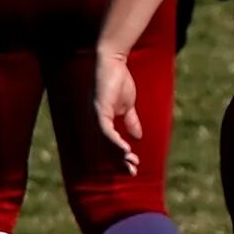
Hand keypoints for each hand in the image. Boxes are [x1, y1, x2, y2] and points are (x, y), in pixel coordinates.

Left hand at [93, 48, 141, 175]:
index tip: (133, 167)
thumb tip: (137, 136)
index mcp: (102, 122)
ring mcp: (95, 116)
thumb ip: (130, 121)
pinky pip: (105, 130)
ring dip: (117, 154)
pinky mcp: (98, 109)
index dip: (121, 157)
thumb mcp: (128, 105)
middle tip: (131, 172)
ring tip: (129, 163)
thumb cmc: (119, 80)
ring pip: (105, 142)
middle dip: (119, 161)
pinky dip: (114, 141)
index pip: (110, 145)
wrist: (113, 62)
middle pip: (105, 147)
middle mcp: (96, 121)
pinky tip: (124, 150)